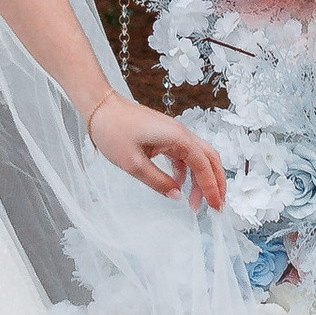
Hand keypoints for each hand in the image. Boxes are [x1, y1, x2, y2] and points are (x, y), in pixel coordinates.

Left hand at [87, 93, 226, 208]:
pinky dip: (187, 171)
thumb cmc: (113, 130)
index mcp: (178, 138)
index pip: (204, 166)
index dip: (211, 188)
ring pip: (198, 157)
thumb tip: (177, 196)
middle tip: (215, 206)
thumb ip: (158, 182)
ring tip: (197, 201)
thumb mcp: (134, 164)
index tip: (215, 208)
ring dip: (202, 178)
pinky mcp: (165, 135)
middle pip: (209, 159)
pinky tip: (180, 185)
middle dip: (216, 183)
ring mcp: (174, 133)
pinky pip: (183, 155)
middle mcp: (181, 133)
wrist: (99, 107)